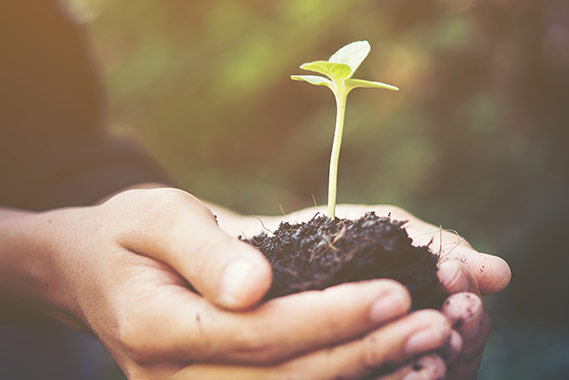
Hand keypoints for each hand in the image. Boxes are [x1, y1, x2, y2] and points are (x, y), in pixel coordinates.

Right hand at [0, 188, 454, 378]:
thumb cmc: (130, 234)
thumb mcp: (157, 218)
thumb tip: (254, 285)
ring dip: (367, 377)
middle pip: (287, 378)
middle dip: (367, 352)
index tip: (396, 292)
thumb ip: (206, 251)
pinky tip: (396, 370)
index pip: (259, 334)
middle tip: (436, 325)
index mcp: (156, 329)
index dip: (332, 318)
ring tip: (432, 353)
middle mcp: (174, 378)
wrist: (95, 272)